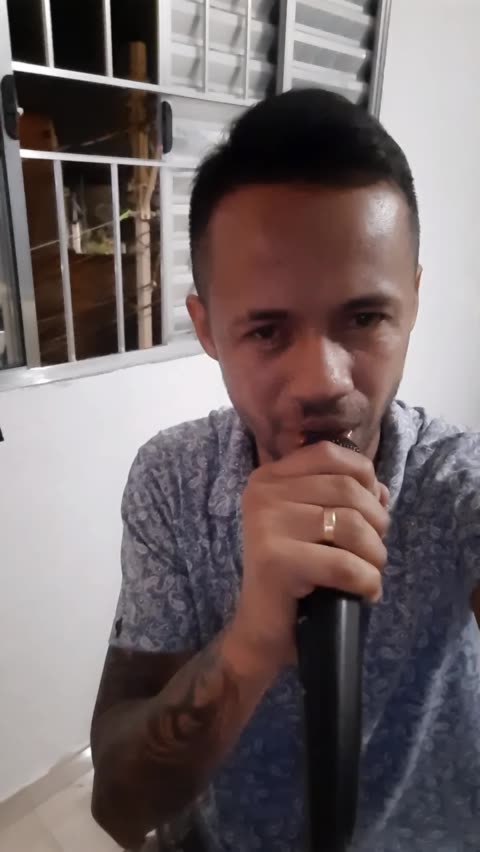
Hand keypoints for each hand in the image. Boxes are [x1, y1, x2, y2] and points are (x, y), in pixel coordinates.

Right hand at [232, 440, 388, 669]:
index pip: (329, 452)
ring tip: (370, 572)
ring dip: (375, 554)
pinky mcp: (275, 560)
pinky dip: (366, 580)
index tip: (371, 509)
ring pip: (351, 525)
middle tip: (375, 551)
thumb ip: (344, 498)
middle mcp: (263, 493)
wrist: (261, 630)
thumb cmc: (294, 575)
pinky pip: (343, 563)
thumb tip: (381, 490)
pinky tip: (366, 592)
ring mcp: (265, 524)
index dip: (364, 476)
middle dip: (377, 522)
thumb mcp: (316, 525)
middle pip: (347, 489)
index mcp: (270, 478)